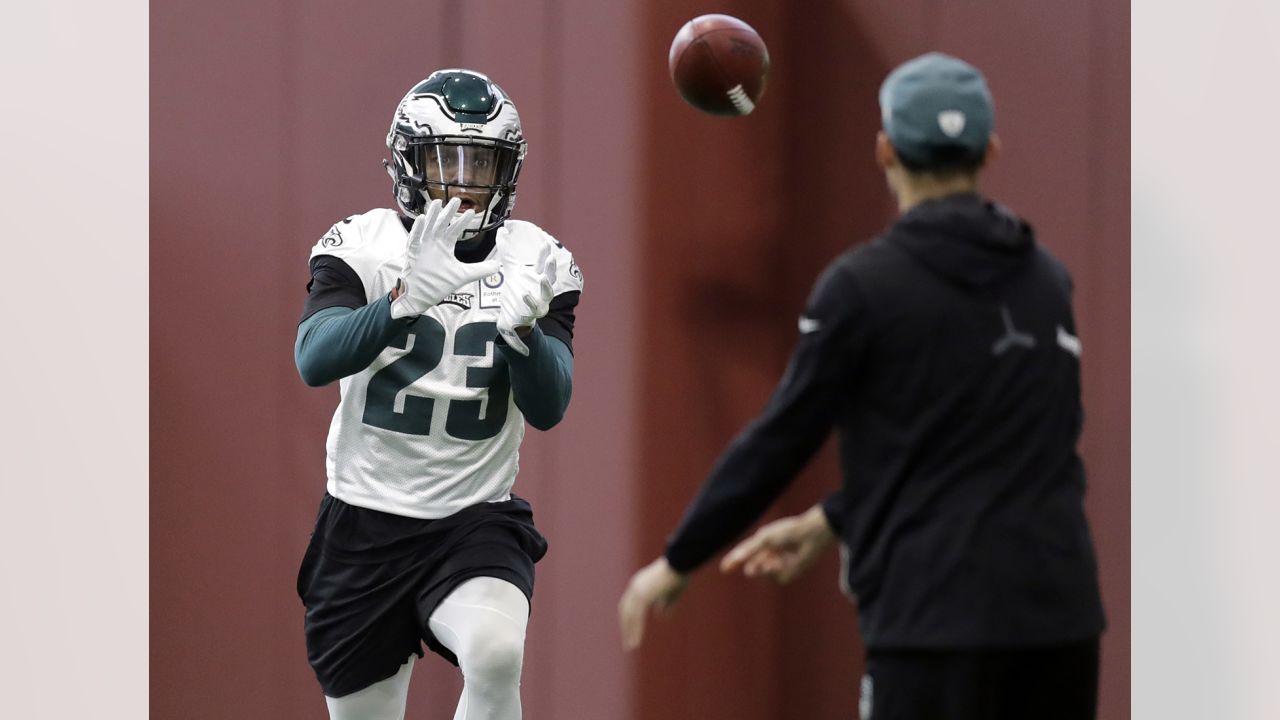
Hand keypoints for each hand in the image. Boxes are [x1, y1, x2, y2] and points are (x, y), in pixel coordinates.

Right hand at [390, 197, 500, 318]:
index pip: (455, 230)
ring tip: (437, 202)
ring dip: (432, 215)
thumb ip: (480, 270)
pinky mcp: (412, 253)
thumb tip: (498, 266)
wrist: (420, 296)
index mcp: (445, 246)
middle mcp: (433, 243)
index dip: (462, 221)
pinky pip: (414, 239)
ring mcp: (422, 246)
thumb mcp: (463, 275)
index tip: (472, 212)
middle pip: (441, 224)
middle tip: (457, 200)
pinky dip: (418, 229)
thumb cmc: (438, 284)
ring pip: (427, 227)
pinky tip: (422, 219)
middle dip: (448, 212)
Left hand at [495, 236, 556, 354]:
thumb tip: (502, 230)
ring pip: (547, 294)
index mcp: (537, 277)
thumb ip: (506, 250)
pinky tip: (525, 295)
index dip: (544, 254)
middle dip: (551, 268)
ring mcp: (540, 302)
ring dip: (546, 287)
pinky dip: (530, 302)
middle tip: (551, 257)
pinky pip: (533, 308)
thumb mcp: (510, 269)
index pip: (542, 264)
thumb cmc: (516, 291)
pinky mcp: (532, 313)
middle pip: (550, 277)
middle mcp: (542, 289)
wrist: (512, 317)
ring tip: (542, 279)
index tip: (545, 244)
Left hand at [618, 557, 688, 650]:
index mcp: (640, 584)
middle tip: (629, 644)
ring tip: (631, 647)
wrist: (682, 562)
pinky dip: (635, 630)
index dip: (630, 619)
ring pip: (630, 616)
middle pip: (625, 611)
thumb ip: (666, 603)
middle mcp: (635, 586)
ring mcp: (638, 589)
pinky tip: (636, 641)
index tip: (631, 632)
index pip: (629, 605)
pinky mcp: (644, 594)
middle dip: (626, 627)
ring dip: (630, 632)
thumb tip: (661, 617)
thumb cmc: (679, 574)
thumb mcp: (672, 593)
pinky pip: (637, 616)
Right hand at [720, 504, 835, 584]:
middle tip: (753, 567)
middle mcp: (769, 555)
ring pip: (762, 575)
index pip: (744, 554)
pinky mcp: (788, 574)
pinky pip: (774, 579)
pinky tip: (780, 564)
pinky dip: (774, 573)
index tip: (724, 569)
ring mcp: (778, 565)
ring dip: (763, 569)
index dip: (734, 561)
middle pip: (752, 568)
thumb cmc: (787, 532)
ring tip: (772, 562)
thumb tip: (735, 559)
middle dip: (752, 568)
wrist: (810, 535)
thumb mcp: (764, 539)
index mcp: (762, 544)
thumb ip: (749, 549)